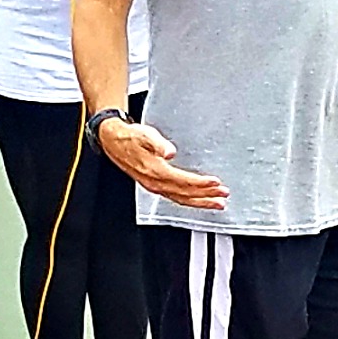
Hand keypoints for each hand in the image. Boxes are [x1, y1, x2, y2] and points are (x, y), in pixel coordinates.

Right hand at [96, 116, 225, 210]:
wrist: (113, 141)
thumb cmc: (130, 137)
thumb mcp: (145, 134)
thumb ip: (159, 143)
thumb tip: (170, 152)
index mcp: (155, 171)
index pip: (183, 181)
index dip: (201, 183)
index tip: (216, 183)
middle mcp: (155, 183)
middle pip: (185, 194)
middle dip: (206, 196)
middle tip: (223, 196)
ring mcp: (155, 186)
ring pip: (182, 199)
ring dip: (201, 202)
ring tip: (217, 203)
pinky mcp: (155, 186)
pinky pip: (176, 198)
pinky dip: (191, 201)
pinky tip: (199, 200)